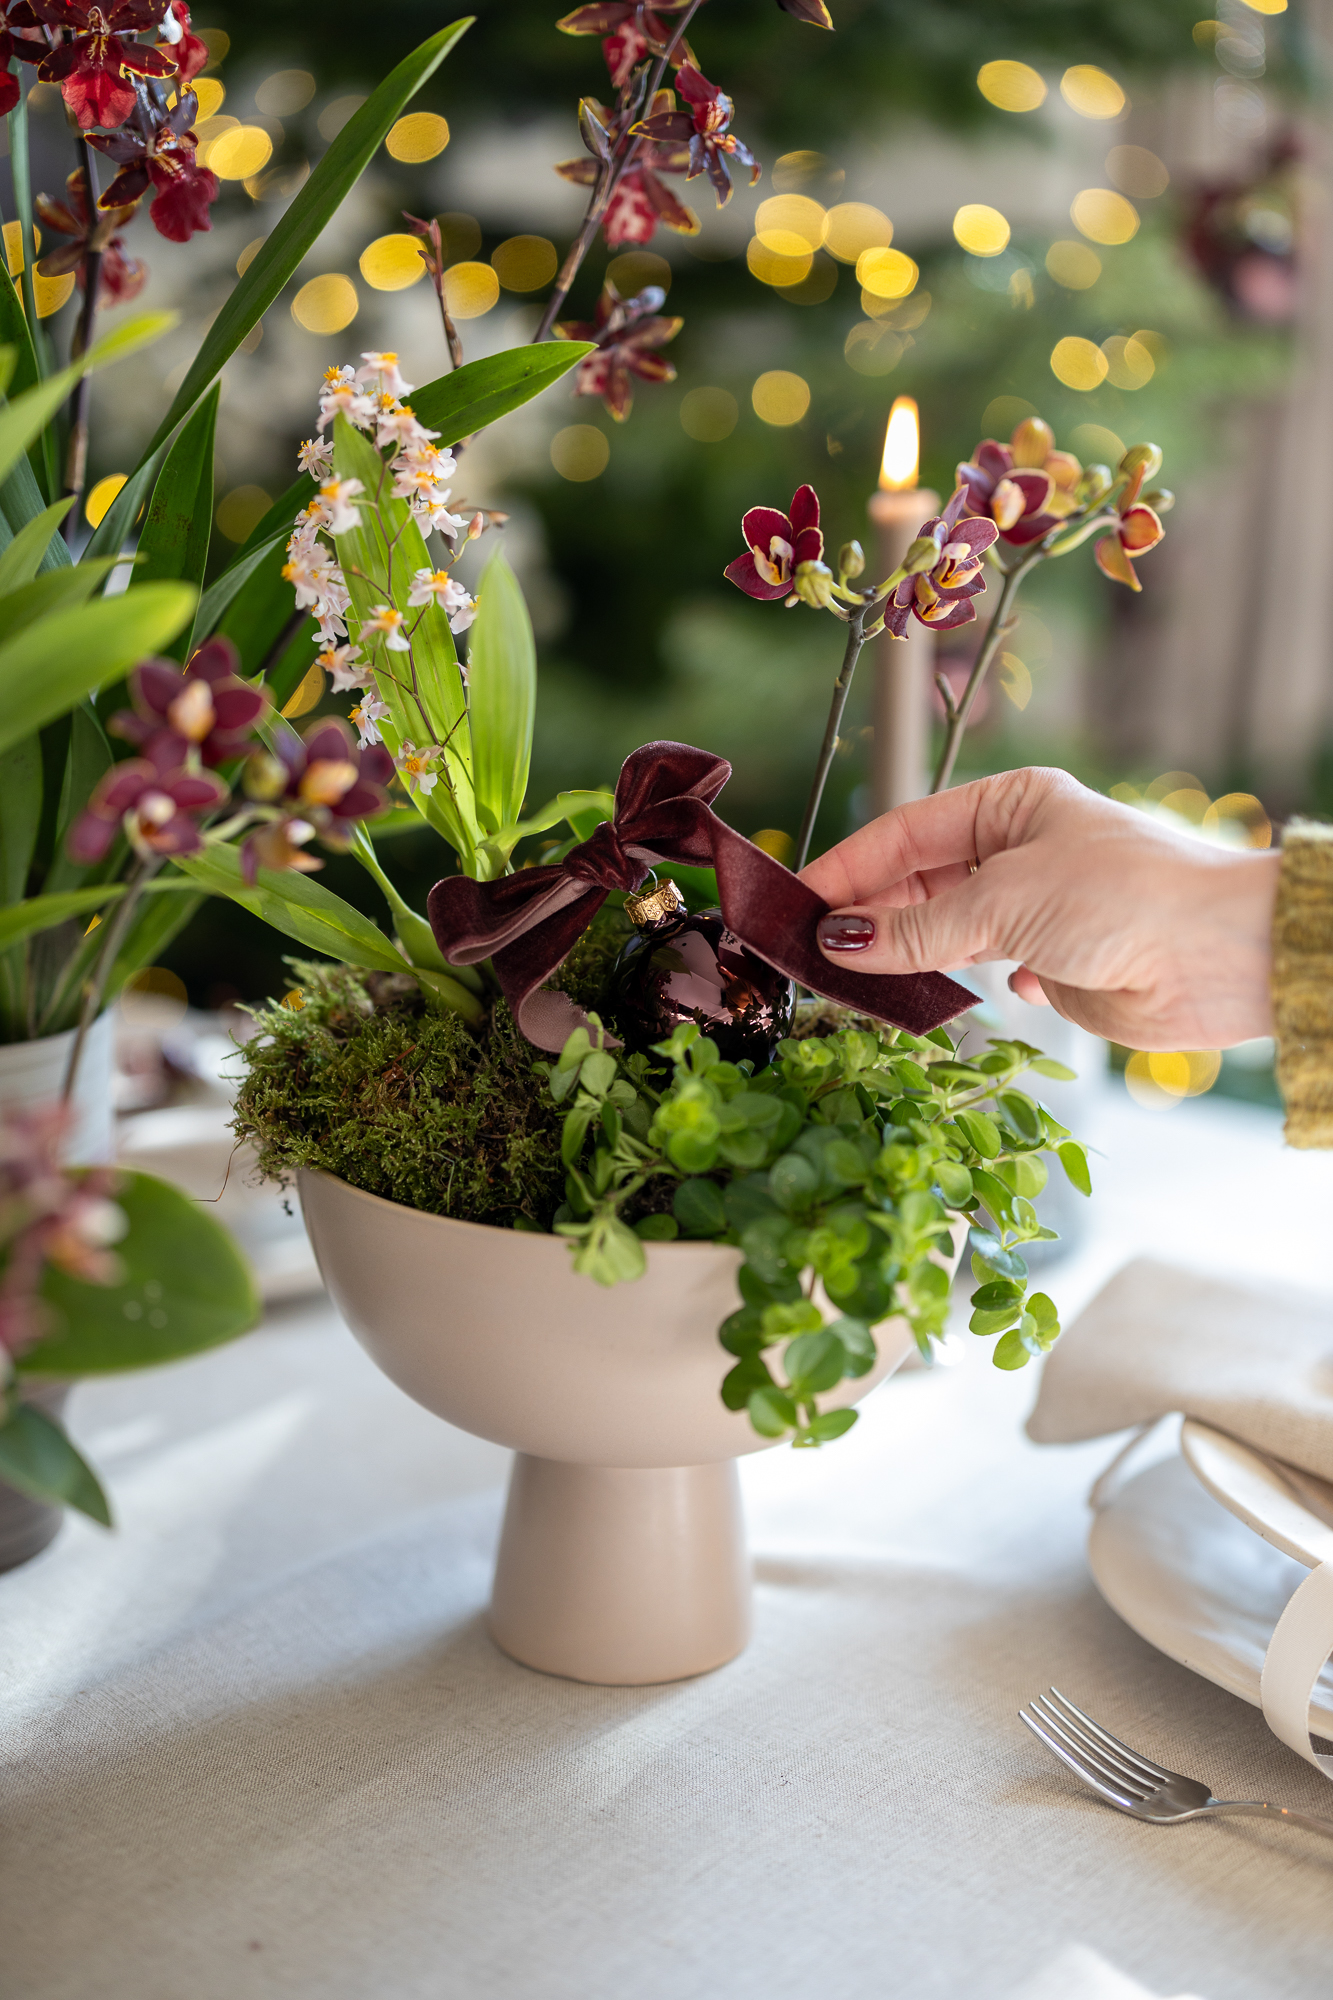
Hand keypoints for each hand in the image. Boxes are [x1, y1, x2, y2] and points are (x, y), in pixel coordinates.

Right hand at [800, 767, 1280, 1048]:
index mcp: (1010, 806)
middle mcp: (1019, 851)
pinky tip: (936, 996)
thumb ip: (918, 928)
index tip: (794, 906)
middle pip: (918, 884)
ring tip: (852, 985)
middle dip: (867, 919)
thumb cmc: (1124, 897)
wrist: (1219, 959)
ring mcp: (1034, 909)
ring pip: (944, 932)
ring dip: (904, 957)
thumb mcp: (1005, 902)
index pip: (904, 834)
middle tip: (810, 956)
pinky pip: (979, 972)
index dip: (846, 870)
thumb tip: (838, 941)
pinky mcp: (1052, 964)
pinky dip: (955, 984)